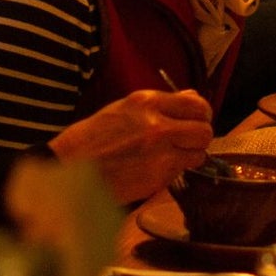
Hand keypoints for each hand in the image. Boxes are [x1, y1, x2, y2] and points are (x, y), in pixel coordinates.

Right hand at [51, 88, 213, 204]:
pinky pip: (181, 171)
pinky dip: (174, 170)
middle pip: (205, 131)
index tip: (196, 119)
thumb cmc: (94, 137)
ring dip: (189, 155)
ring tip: (170, 155)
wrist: (71, 168)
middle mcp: (158, 126)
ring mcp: (160, 154)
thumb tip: (193, 98)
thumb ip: (162, 104)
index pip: (197, 104)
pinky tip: (154, 167)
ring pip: (198, 154)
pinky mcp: (158, 178)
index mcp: (147, 102)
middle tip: (186, 140)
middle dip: (198, 136)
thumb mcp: (125, 108)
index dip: (202, 113)